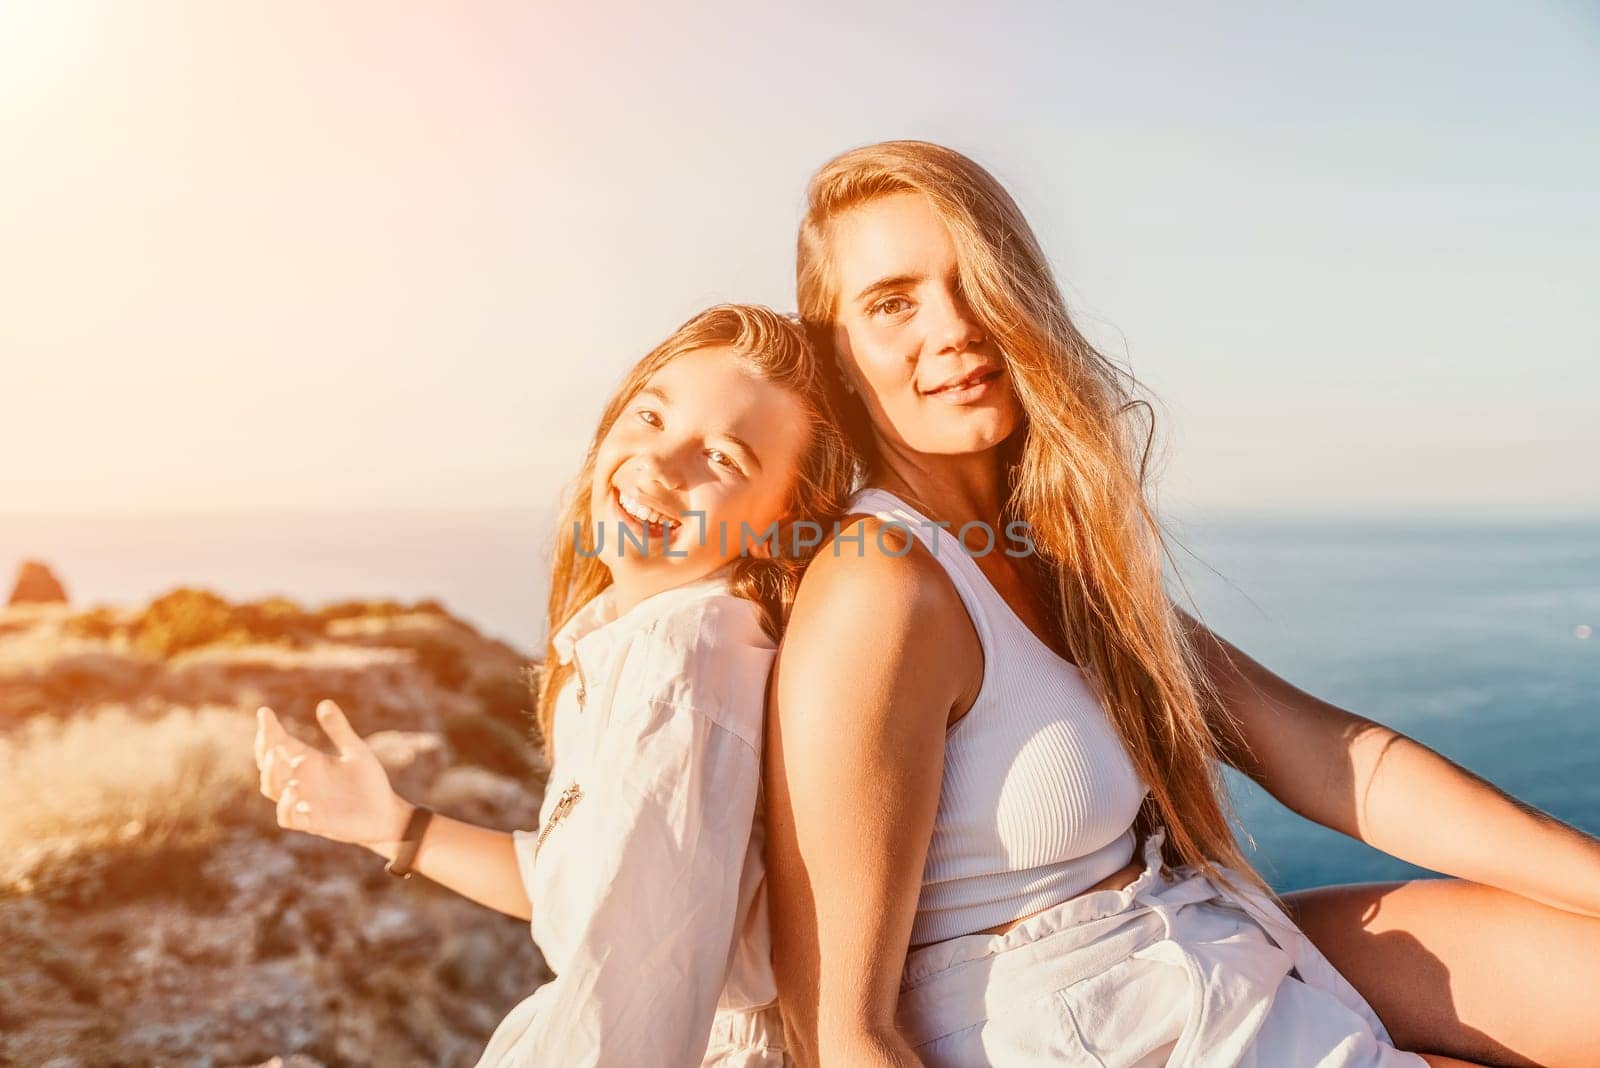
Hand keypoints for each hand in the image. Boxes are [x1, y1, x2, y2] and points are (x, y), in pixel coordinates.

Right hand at [254, 699, 410, 848]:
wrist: (386, 813)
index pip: (280, 744)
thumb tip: (324, 703)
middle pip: (268, 766)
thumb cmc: (369, 783)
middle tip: (271, 740)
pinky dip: (286, 806)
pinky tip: (293, 790)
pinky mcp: (313, 822)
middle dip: (264, 751)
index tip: (264, 712)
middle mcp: (301, 781)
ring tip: (276, 757)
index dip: (269, 730)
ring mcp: (304, 801)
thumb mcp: (356, 751)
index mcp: (309, 761)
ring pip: (272, 790)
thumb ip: (339, 730)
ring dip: (271, 775)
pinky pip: (288, 818)